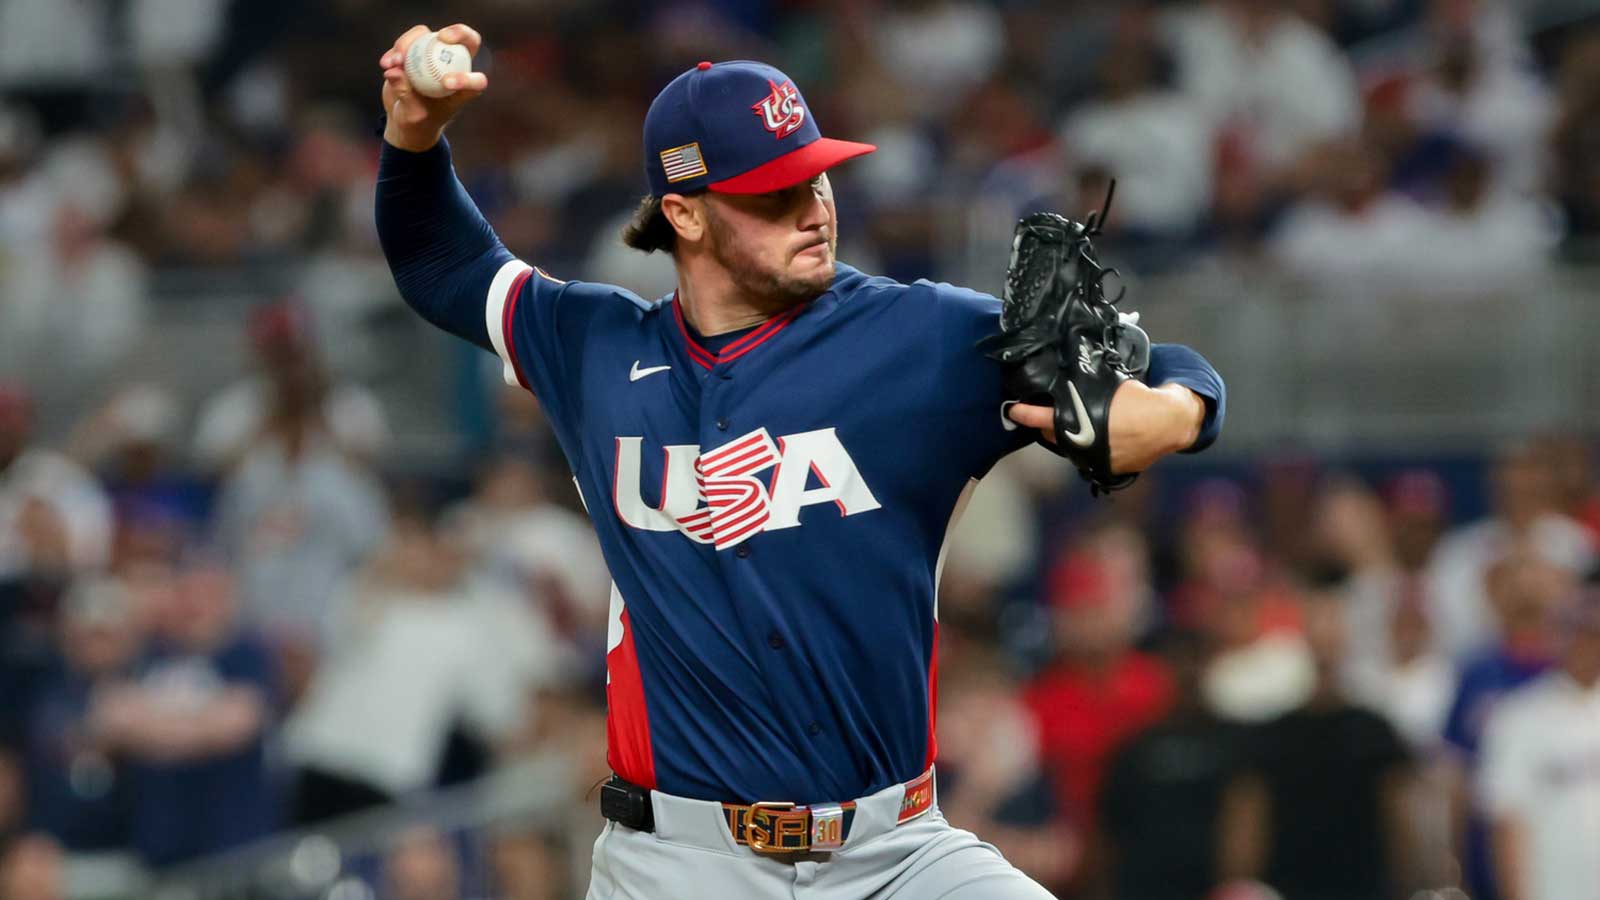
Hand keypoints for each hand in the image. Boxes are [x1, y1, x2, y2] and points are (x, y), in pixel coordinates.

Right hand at [379, 24, 489, 151]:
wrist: (404, 116)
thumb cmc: (416, 122)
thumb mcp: (412, 115)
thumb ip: (406, 95)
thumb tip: (393, 72)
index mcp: (464, 89)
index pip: (476, 81)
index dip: (466, 78)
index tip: (445, 83)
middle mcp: (455, 67)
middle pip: (466, 41)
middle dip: (459, 33)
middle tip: (442, 37)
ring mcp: (437, 55)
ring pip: (429, 36)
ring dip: (410, 44)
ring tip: (395, 62)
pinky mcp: (418, 49)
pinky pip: (410, 40)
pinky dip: (397, 49)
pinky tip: (386, 63)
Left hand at [1007, 381, 1203, 473]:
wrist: (1169, 422)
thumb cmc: (1139, 397)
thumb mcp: (1110, 386)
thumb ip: (1086, 388)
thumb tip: (1067, 375)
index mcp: (1083, 421)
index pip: (1044, 418)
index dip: (1025, 415)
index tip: (1013, 410)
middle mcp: (1085, 445)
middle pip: (1055, 437)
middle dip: (1047, 426)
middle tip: (1044, 415)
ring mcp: (1096, 460)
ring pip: (1072, 449)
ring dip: (1068, 438)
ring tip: (1072, 423)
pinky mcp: (1109, 469)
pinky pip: (1090, 458)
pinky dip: (1089, 448)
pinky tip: (1096, 437)